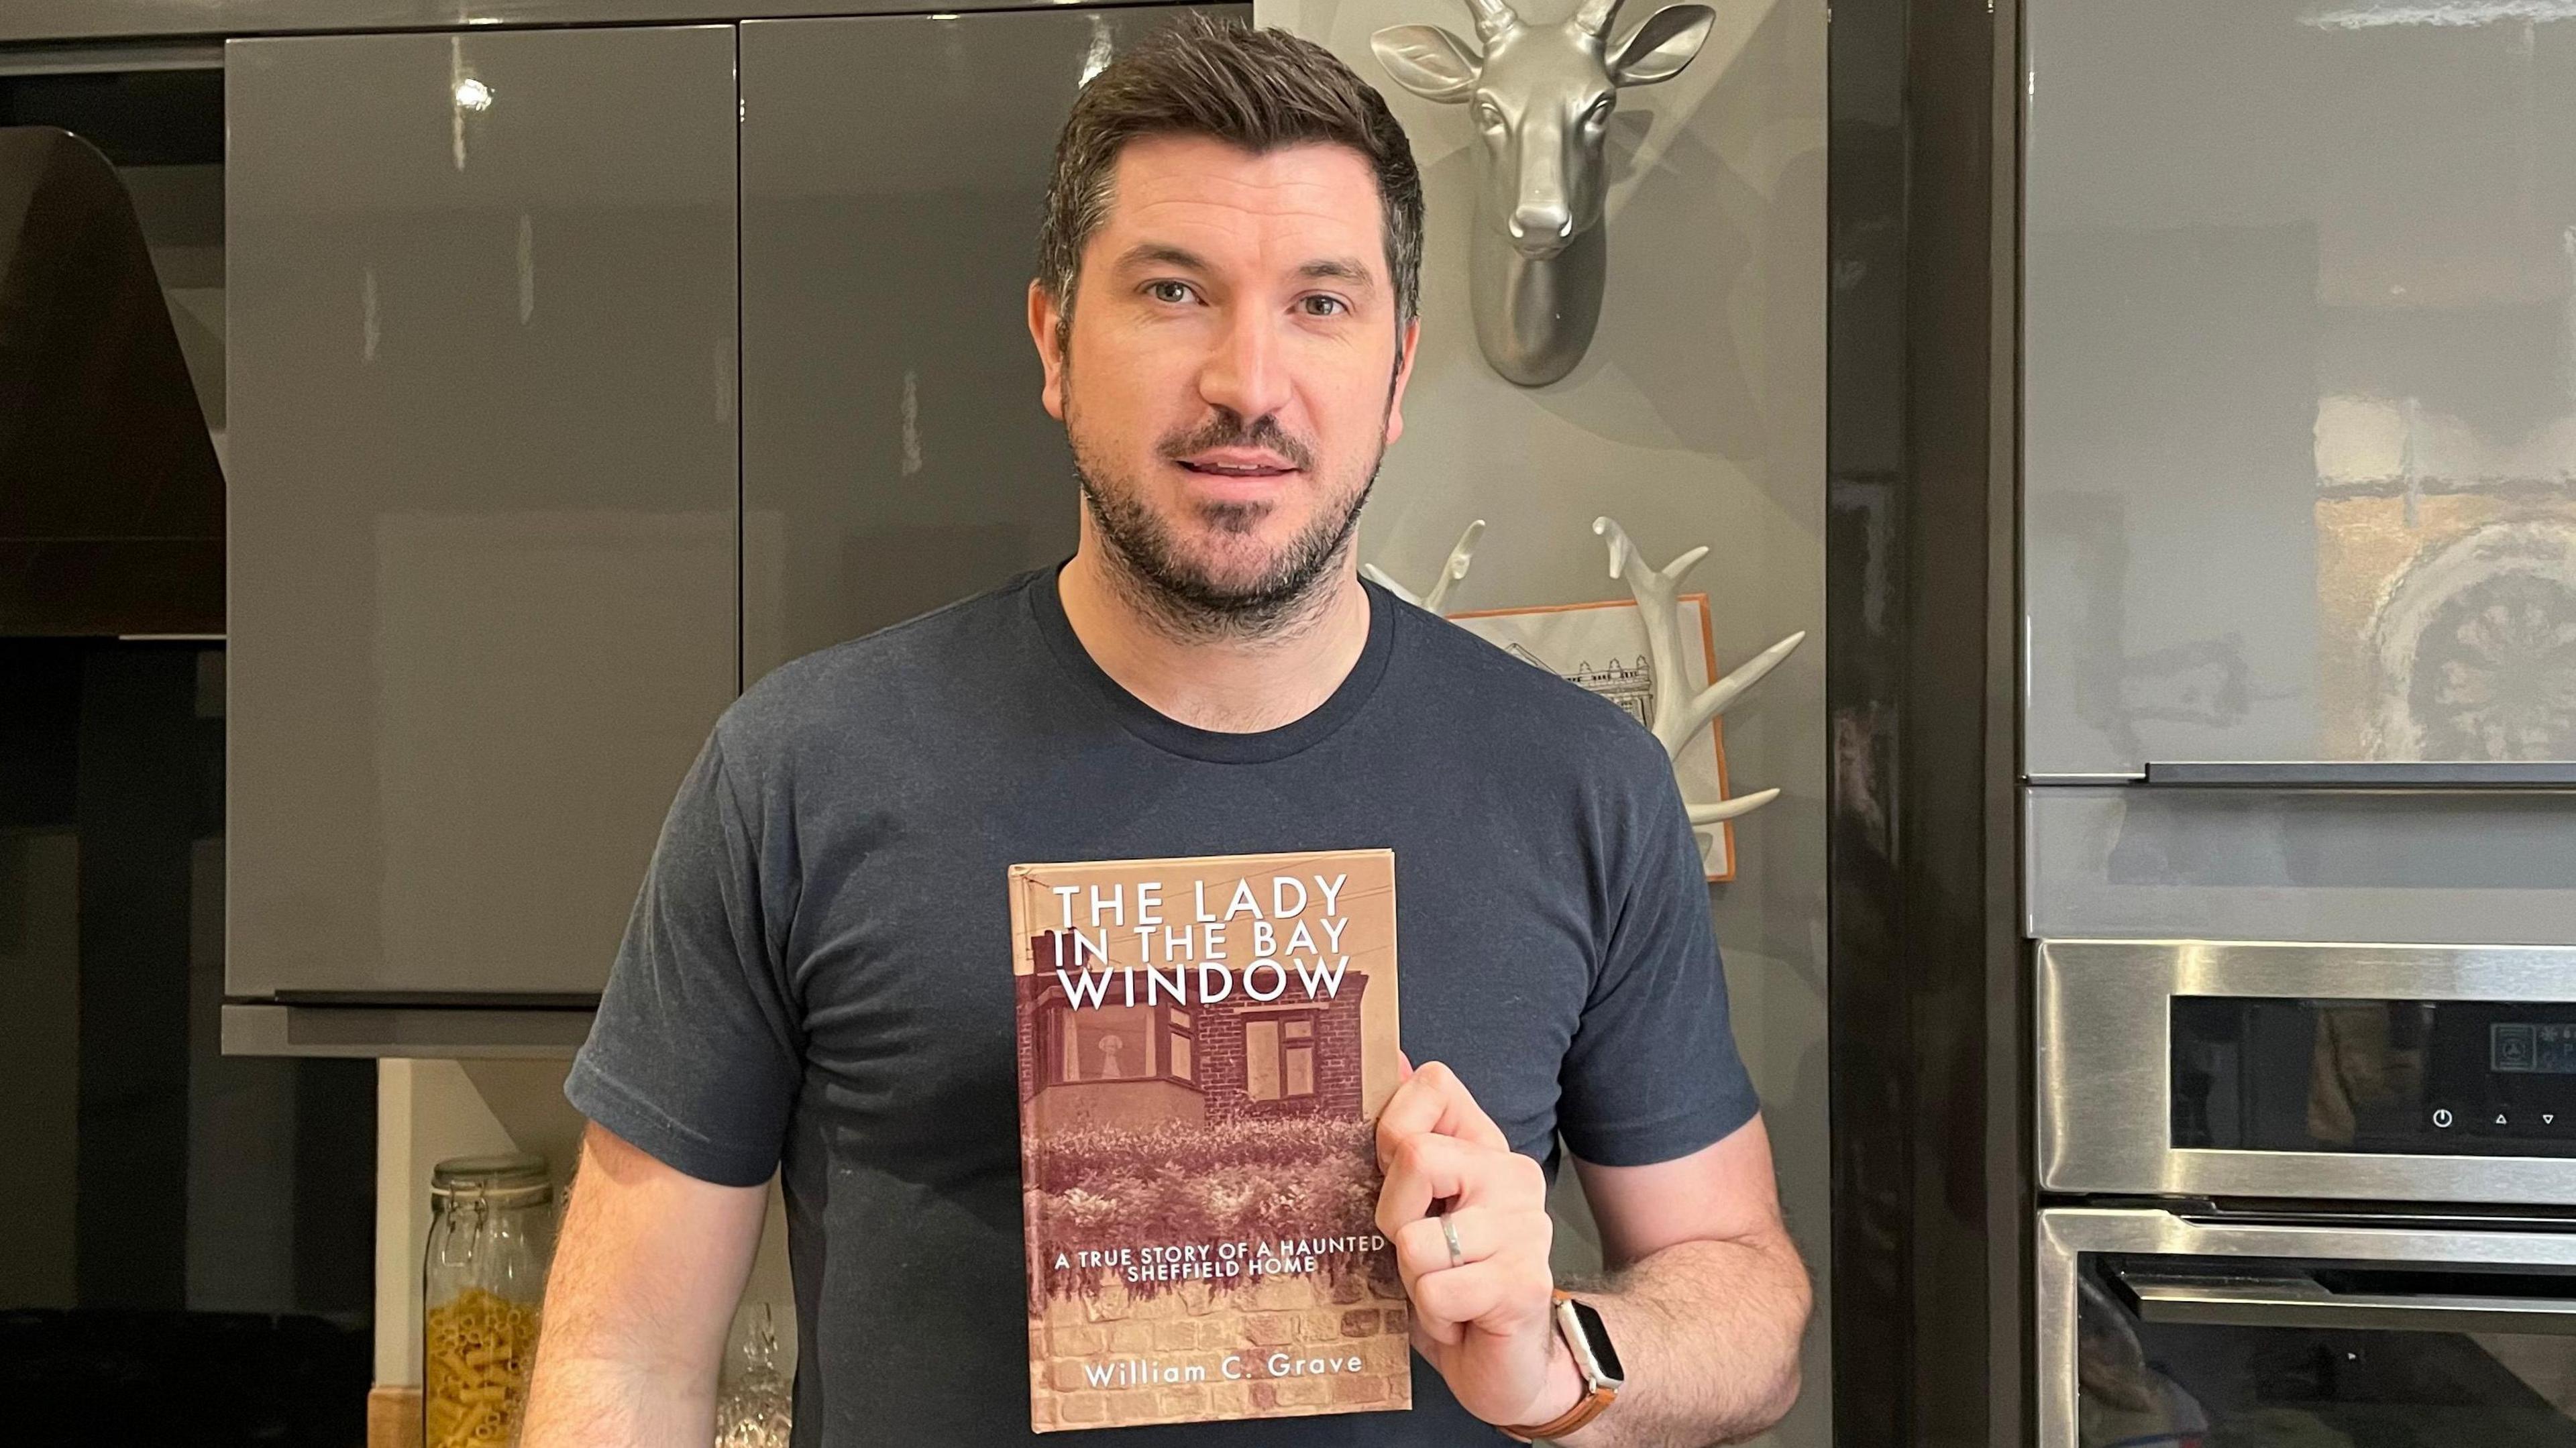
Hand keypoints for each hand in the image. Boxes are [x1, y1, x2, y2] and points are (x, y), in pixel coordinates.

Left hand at [1374, 1056, 1578, 1428]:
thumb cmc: (1453, 1283)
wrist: (1510, 1366)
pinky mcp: (1524, 1282)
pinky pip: (1435, 1291)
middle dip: (1391, 1217)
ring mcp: (1525, 1227)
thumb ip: (1404, 1138)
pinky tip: (1459, 1320)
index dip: (1392, 1127)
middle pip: (1414, 1155)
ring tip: (1442, 1292)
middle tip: (1416, 1252)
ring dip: (1412, 1281)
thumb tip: (1386, 1054)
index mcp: (1483, 1148)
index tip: (1391, 1175)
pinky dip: (1433, 1318)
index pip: (1434, 1084)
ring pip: (1414, 1239)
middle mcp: (1512, 1175)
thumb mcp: (1417, 1209)